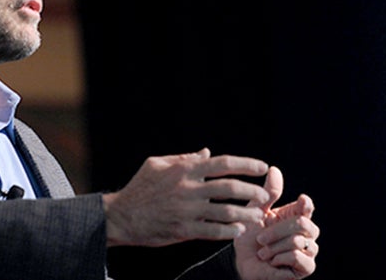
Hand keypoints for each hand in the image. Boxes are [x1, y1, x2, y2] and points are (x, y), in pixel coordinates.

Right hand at [103, 148, 269, 246]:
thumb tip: (206, 152)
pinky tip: (237, 230)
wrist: (121, 216)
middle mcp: (187, 188)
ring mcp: (186, 210)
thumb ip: (183, 158)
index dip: (246, 164)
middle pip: (229, 187)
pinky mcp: (183, 229)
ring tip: (257, 216)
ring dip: (246, 213)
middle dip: (252, 191)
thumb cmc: (139, 188)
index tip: (262, 166)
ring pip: (226, 211)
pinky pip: (213, 231)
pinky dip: (228, 231)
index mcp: (183, 170)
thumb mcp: (156, 164)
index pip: (222, 163)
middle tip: (264, 195)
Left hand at [234, 167, 319, 279]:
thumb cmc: (248, 237)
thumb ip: (267, 193)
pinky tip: (272, 261)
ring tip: (263, 252)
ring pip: (299, 241)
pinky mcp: (307, 268)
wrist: (241, 262)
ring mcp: (308, 250)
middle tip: (260, 238)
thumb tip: (274, 169)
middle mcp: (306, 233)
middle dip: (277, 231)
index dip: (306, 204)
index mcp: (294, 216)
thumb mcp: (255, 212)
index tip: (301, 199)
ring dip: (275, 246)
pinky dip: (280, 257)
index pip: (307, 207)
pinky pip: (298, 257)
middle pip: (302, 224)